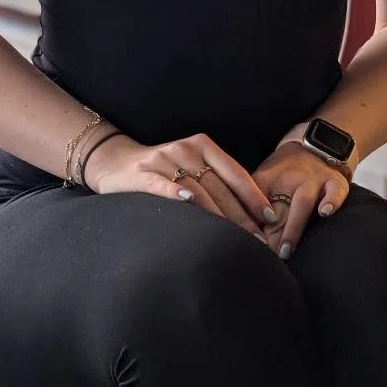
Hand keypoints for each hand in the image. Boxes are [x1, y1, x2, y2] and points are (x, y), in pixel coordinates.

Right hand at [84, 132, 278, 237]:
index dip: (254, 195)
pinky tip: (188, 203)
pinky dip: (175, 193)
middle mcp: (184, 149)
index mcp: (201, 145)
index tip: (270, 218)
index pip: (234, 172)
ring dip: (218, 216)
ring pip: (196, 189)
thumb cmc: (163, 170)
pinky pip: (162, 185)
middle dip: (241, 215)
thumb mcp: (191, 166)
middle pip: (219, 186)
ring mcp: (163, 160)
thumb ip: (217, 180)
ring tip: (235, 239)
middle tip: (259, 241)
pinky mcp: (142, 174)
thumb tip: (255, 212)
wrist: (115, 162)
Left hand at [251, 141, 352, 259]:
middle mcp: (290, 179)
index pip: (255, 203)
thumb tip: (237, 231)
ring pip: (302, 203)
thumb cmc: (284, 170)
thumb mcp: (262, 179)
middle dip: (270, 236)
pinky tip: (325, 213)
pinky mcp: (334, 182)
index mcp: (267, 179)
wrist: (313, 143)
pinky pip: (334, 192)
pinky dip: (331, 201)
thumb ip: (252, 202)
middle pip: (278, 210)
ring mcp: (314, 181)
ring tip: (286, 251)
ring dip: (293, 227)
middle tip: (264, 260)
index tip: (247, 246)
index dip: (251, 226)